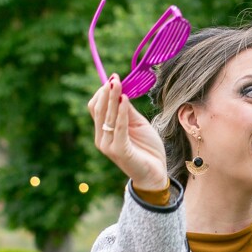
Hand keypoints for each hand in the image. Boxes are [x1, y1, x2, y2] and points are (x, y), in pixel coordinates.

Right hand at [88, 76, 169, 192]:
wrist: (156, 173)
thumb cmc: (147, 148)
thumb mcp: (137, 124)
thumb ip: (127, 111)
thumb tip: (120, 91)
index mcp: (104, 131)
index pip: (96, 108)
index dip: (103, 92)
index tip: (113, 78)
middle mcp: (102, 138)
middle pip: (98, 110)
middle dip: (106, 92)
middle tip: (114, 77)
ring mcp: (108, 145)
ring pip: (107, 116)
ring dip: (112, 98)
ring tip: (117, 83)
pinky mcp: (118, 151)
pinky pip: (119, 127)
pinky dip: (121, 113)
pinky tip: (124, 100)